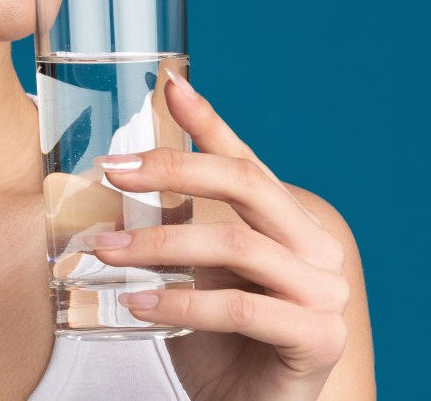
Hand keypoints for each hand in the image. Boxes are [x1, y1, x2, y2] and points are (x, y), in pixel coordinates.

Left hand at [85, 71, 350, 400]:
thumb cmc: (218, 345)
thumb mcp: (193, 275)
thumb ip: (179, 225)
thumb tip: (123, 173)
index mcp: (290, 225)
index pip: (248, 162)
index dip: (210, 122)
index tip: (168, 85)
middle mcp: (317, 249)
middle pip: (249, 186)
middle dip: (176, 169)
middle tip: (112, 172)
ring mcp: (326, 294)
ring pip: (237, 246)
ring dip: (160, 244)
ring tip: (104, 252)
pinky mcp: (318, 340)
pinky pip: (241, 309)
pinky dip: (181, 304)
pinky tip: (135, 306)